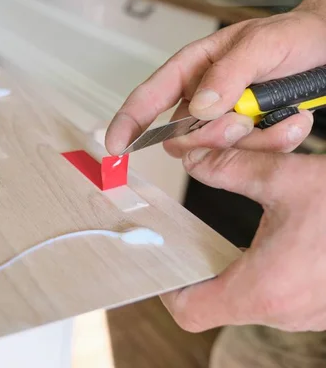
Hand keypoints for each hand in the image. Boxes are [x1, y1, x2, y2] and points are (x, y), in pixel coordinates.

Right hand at [105, 0, 325, 156]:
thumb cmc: (295, 35)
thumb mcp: (262, 44)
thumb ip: (229, 72)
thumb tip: (199, 106)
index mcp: (193, 70)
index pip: (149, 97)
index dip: (129, 121)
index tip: (116, 144)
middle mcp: (203, 98)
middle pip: (181, 137)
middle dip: (210, 137)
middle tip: (242, 119)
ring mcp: (224, 121)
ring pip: (215, 154)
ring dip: (251, 142)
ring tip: (282, 116)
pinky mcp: (248, 138)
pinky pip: (249, 158)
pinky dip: (275, 146)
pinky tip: (292, 122)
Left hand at [161, 148, 325, 332]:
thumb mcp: (290, 179)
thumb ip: (232, 168)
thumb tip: (197, 159)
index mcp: (264, 289)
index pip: (189, 310)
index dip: (168, 288)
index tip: (162, 263)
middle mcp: (282, 311)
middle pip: (215, 304)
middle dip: (198, 269)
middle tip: (188, 241)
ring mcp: (304, 313)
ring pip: (247, 298)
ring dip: (232, 266)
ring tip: (226, 235)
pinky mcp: (320, 303)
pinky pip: (277, 294)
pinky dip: (263, 270)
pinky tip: (272, 240)